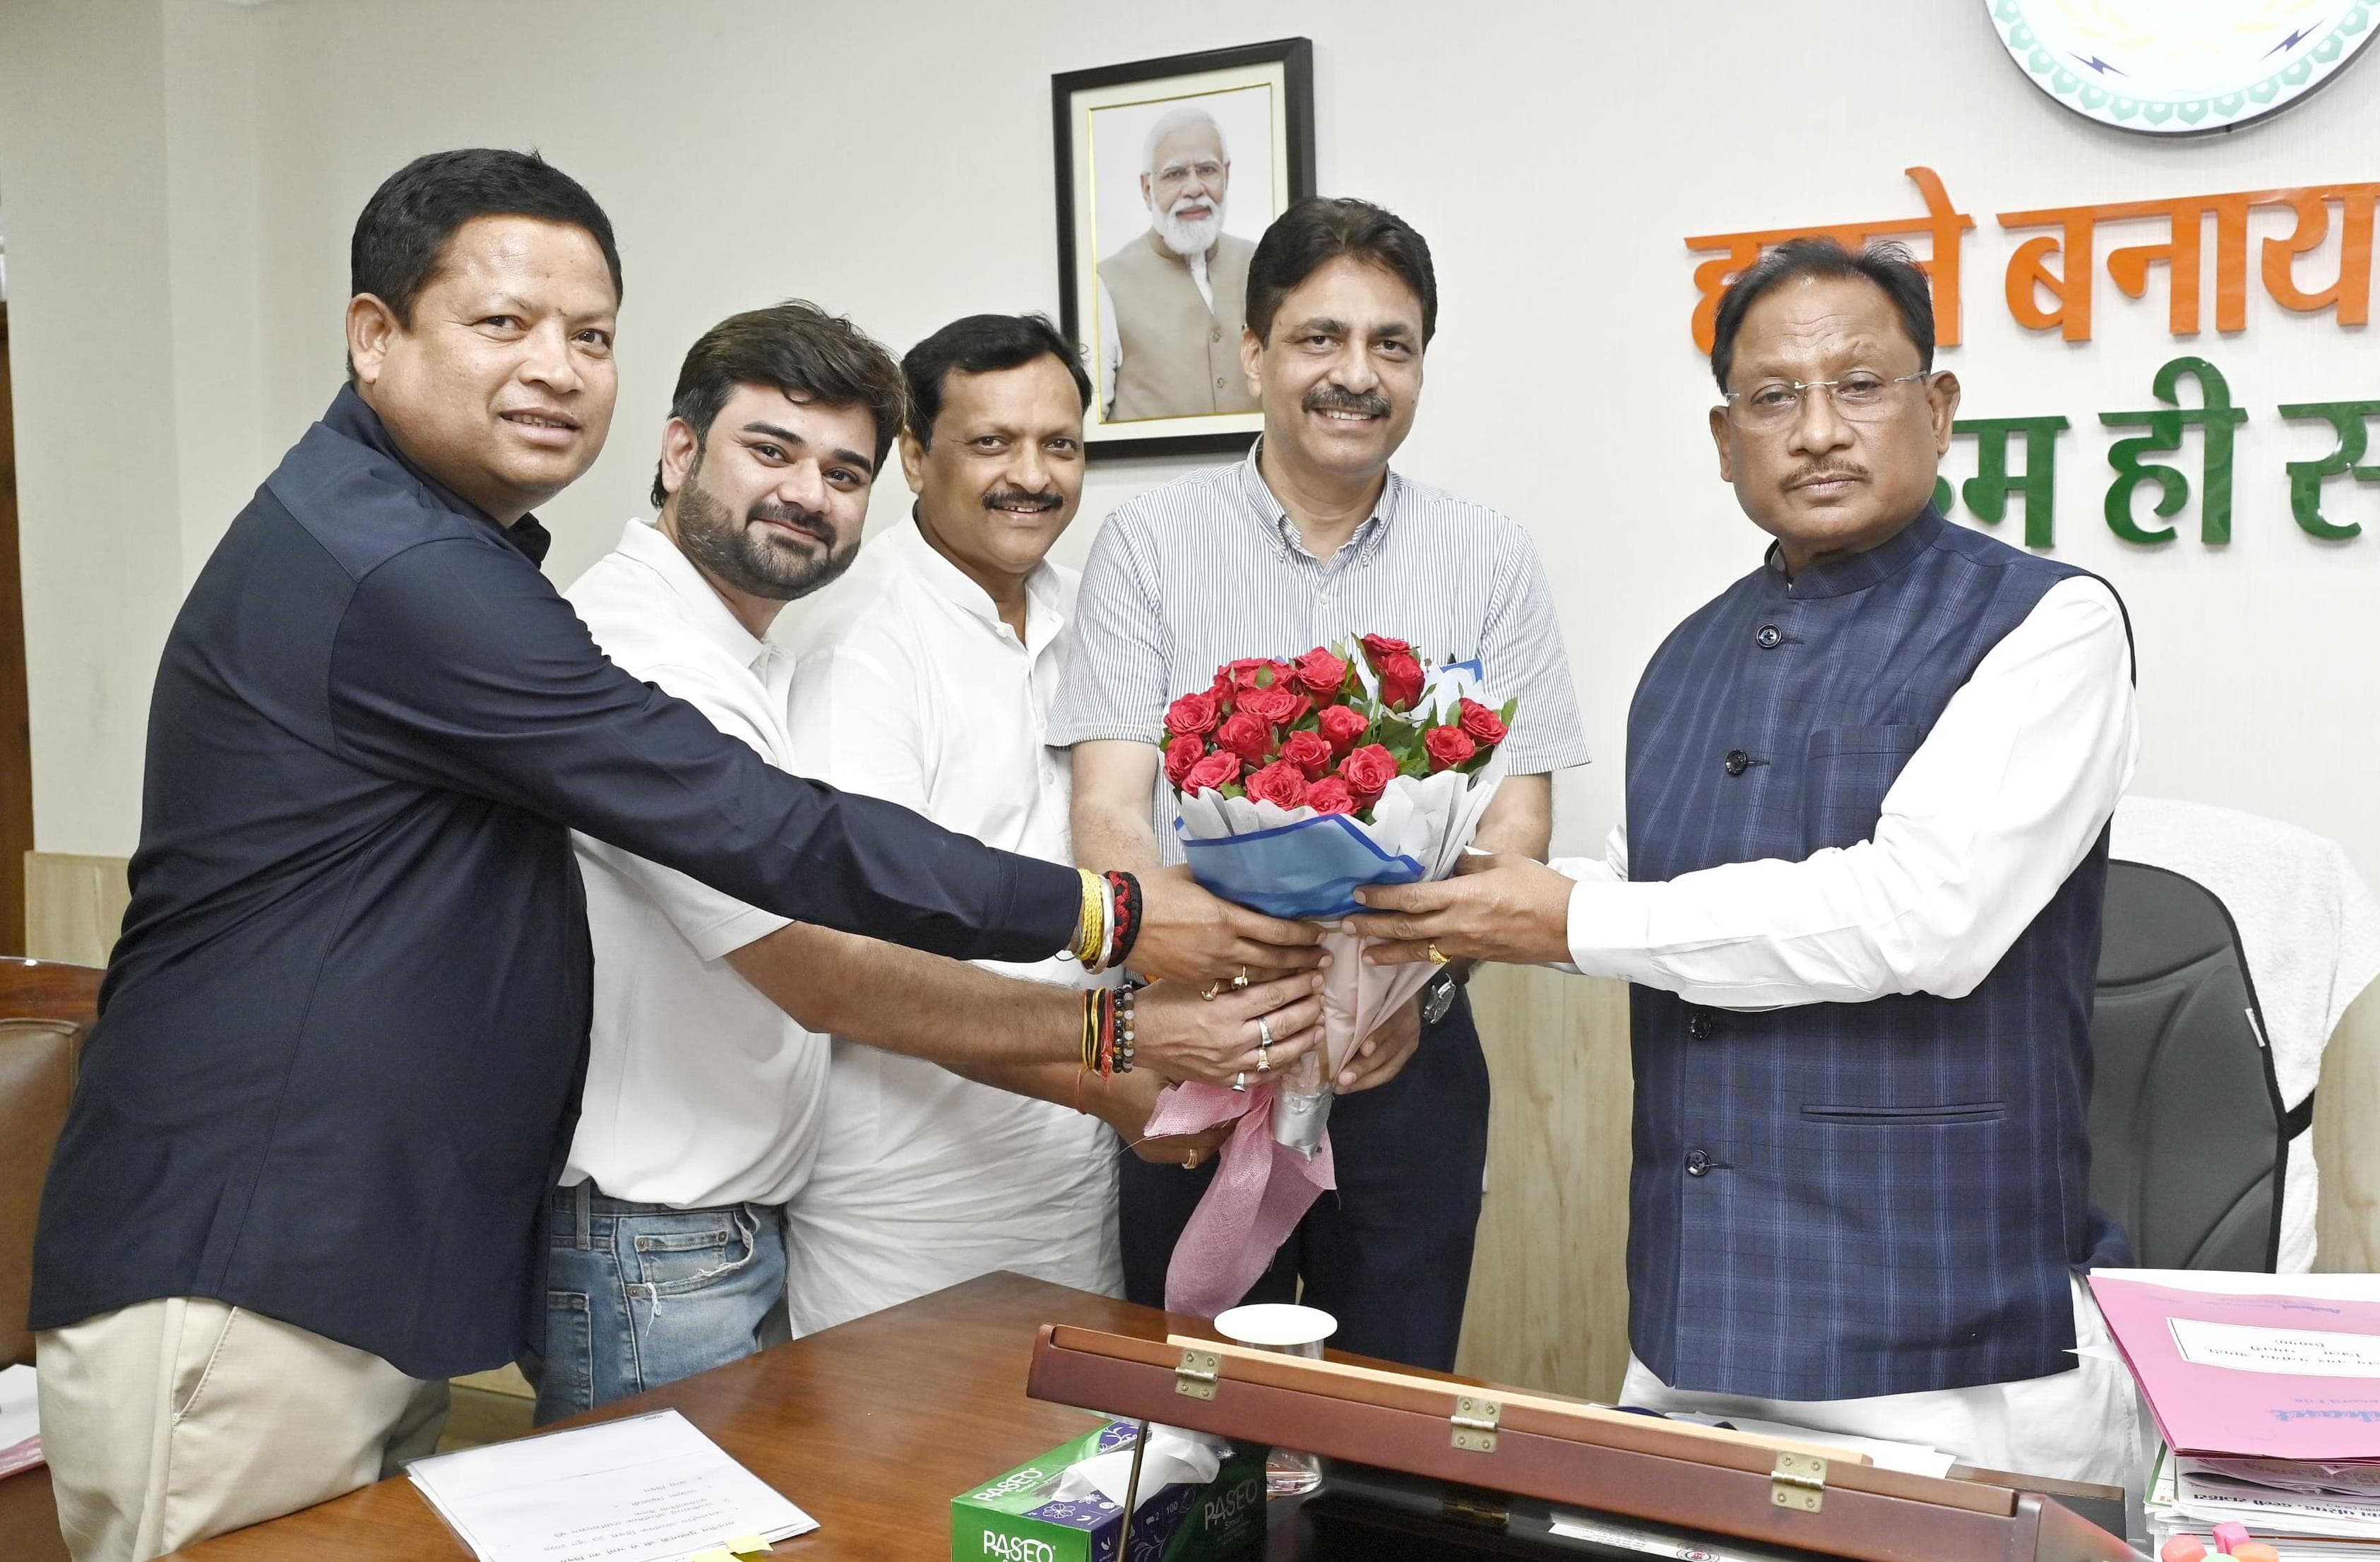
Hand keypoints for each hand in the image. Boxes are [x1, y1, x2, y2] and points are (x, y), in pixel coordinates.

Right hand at [1086, 1070, 1230, 1168]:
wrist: (1093, 1086)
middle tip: (1235, 1116)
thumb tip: (1225, 1087)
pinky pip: (1178, 1154)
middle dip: (1221, 1135)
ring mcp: (1152, 1152)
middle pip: (1203, 1151)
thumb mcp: (1167, 1071)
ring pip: (1192, 1156)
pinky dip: (1192, 1144)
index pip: (1209, 1134)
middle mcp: (1160, 1147)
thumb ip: (1196, 1084)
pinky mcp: (1146, 1151)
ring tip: (1219, 1122)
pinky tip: (1198, 1127)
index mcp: (1166, 1126)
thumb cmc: (1128, 1075)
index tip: (1244, 1110)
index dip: (1229, 1124)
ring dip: (1208, 1142)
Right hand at [1129, 866, 1324, 984]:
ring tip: (1308, 985)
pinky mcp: (1197, 984)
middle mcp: (1224, 948)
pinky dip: (1256, 994)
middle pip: (1276, 961)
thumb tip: (1246, 876)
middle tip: (1324, 963)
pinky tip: (1270, 999)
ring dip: (1287, 983)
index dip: (1303, 936)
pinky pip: (1235, 991)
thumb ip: (1224, 882)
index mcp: (1227, 918)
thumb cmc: (1154, 893)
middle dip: (1304, 963)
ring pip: (1260, 982)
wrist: (1118, 924)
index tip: (1319, 936)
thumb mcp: (1194, 878)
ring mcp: (1211, 971)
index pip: (1278, 931)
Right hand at [1134, 974, 1321, 1087]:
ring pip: (1279, 1054)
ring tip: (1318, 1028)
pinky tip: (1294, 1058)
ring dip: (1304, 1040)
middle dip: (1308, 1009)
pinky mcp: (1223, 1079)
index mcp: (1226, 1009)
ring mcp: (1229, 1063)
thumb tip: (1268, 967)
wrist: (1134, 1035)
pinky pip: (1261, 1077)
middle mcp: (1232, 1039)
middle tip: (1322, 996)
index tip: (1315, 975)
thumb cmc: (1162, 999)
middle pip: (1284, 1024)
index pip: (1275, 995)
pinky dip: (1282, 1068)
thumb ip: (1232, 978)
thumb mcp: (1198, 980)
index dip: (1300, 984)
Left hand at [1336, 994, 1421, 1092]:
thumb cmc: (1378, 990)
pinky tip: (1350, 1087)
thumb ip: (1356, 1002)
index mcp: (1399, 1004)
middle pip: (1388, 1049)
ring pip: (1389, 1066)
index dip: (1378, 1036)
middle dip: (1364, 1066)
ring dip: (1364, 1079)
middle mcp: (1408, 1025)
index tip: (1363, 1049)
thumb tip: (1326, 1018)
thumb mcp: (1370, 991)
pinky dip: (1369, 1081)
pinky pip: (1389, 1072)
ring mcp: (1409, 1042)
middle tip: (1342, 1078)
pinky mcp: (1406, 1054)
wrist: (1402, 990)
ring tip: (1342, 1086)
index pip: (1391, 1022)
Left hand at [1346, 853, 1576, 966]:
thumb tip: (1444, 864)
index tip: (1358, 894)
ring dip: (1387, 952)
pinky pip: (1437, 959)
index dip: (1381, 898)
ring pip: (1417, 951)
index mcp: (1462, 896)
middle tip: (1345, 927)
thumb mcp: (1500, 863)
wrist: (1569, 925)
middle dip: (1373, 927)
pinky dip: (1416, 959)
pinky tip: (1403, 960)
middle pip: (1405, 927)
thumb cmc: (1538, 887)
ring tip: (1364, 955)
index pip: (1410, 898)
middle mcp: (1457, 925)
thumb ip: (1467, 864)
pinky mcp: (1475, 958)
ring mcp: (1465, 945)